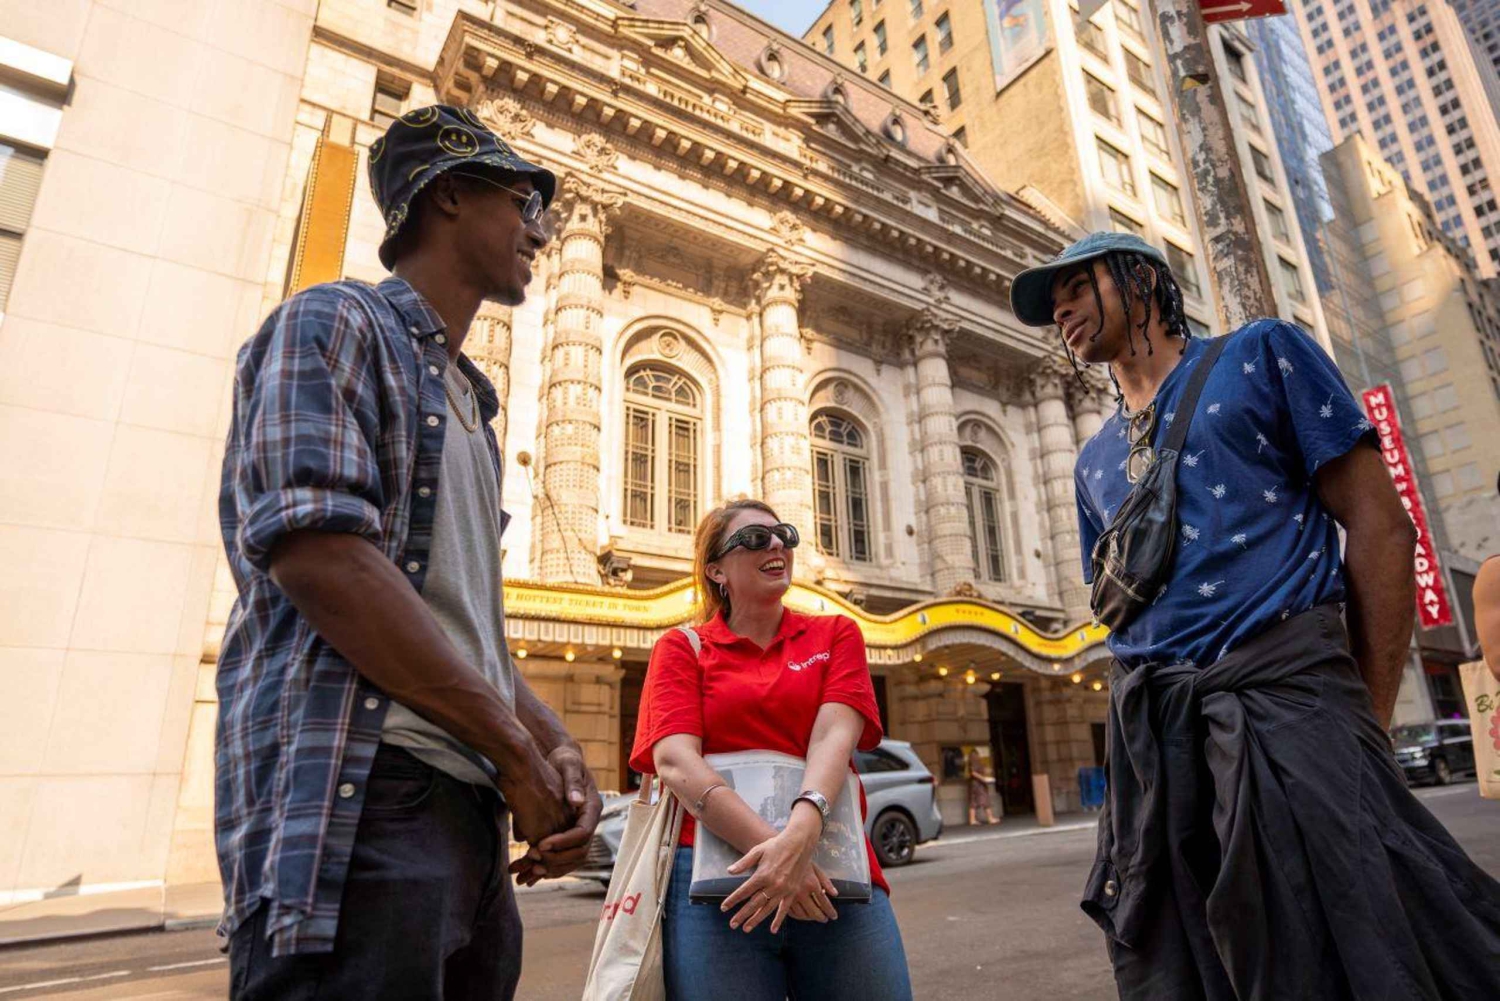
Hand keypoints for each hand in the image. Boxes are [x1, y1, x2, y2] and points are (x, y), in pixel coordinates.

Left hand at [508, 747, 602, 885]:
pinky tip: (526, 873)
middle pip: (579, 852)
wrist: (560, 760)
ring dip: (550, 869)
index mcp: (592, 808)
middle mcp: (586, 823)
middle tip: (532, 861)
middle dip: (556, 860)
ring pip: (570, 860)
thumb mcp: (569, 765)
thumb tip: (576, 801)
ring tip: (527, 874)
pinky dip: (545, 866)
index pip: (582, 833)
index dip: (562, 842)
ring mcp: (576, 830)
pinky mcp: (565, 833)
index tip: (540, 844)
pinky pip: (560, 857)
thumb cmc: (565, 760)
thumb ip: (572, 782)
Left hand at [719, 808, 830, 933]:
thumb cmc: (776, 844)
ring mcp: (783, 890)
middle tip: (732, 924)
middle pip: (753, 904)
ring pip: (767, 909)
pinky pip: (784, 909)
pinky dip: (778, 920)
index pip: (744, 891)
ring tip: (746, 928)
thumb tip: (729, 871)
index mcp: (762, 874)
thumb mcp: (758, 850)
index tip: (724, 908)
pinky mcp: (792, 892)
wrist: (799, 842)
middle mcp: (773, 885)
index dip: (733, 900)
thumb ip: (744, 863)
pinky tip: (772, 929)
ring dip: (756, 919)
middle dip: (742, 915)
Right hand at [786, 865, 839, 923]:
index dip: (830, 911)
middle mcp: (802, 891)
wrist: (783, 855)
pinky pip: (791, 912)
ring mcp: (791, 896)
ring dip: (810, 918)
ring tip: (814, 918)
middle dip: (821, 917)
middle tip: (825, 919)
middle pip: (814, 911)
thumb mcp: (816, 869)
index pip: (825, 902)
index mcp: (812, 884)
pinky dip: (798, 916)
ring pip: (802, 914)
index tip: (833, 916)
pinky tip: (802, 915)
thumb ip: (826, 882)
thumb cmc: (800, 860)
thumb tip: (835, 894)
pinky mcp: (781, 897)